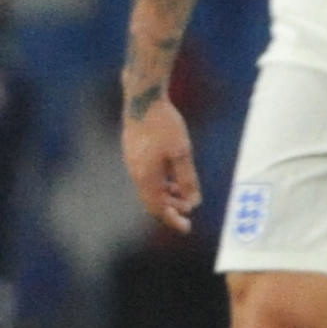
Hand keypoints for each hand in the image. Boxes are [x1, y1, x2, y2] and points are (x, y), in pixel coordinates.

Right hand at [121, 95, 199, 233]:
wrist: (143, 99)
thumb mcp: (182, 152)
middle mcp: (136, 172)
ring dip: (167, 197)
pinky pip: (148, 177)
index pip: (158, 207)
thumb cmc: (164, 125)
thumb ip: (187, 179)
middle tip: (186, 218)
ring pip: (150, 188)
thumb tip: (193, 202)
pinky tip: (174, 181)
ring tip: (184, 201)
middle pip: (152, 200)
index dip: (172, 219)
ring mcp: (133, 162)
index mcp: (146, 176)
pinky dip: (161, 184)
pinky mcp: (134, 153)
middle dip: (170, 211)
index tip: (186, 228)